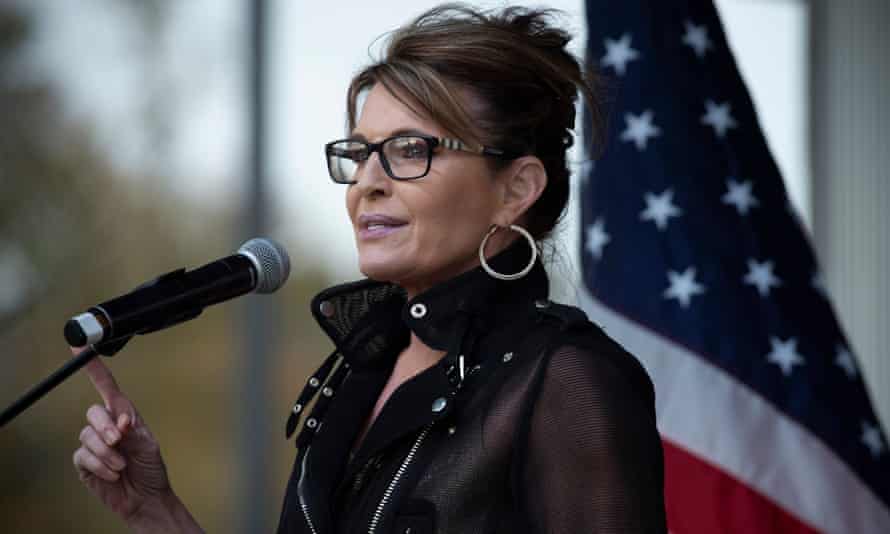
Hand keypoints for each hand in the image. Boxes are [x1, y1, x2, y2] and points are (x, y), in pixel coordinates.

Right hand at [71, 349, 171, 521]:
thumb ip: (135, 430)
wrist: (145, 496)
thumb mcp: (149, 445)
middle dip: (105, 427)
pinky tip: (114, 472)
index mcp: (123, 415)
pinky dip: (101, 465)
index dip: (94, 368)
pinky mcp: (85, 462)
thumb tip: (121, 420)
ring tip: (122, 464)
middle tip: (119, 440)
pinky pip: (83, 456)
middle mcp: (106, 425)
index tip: (81, 347)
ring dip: (107, 453)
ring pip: (87, 436)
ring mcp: (93, 443)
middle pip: (92, 412)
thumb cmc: (150, 467)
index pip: (106, 386)